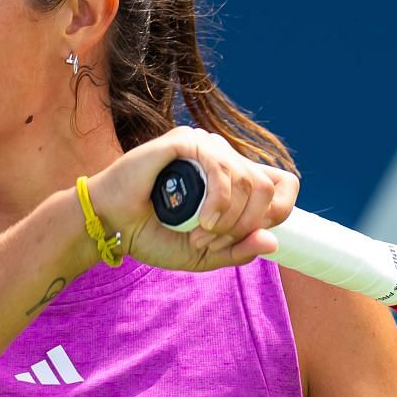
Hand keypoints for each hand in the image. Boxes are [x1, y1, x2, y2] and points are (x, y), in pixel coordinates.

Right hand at [81, 127, 298, 272]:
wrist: (112, 225)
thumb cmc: (152, 235)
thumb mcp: (204, 254)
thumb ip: (238, 251)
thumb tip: (273, 241)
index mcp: (233, 180)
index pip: (283, 184)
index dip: (279, 211)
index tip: (249, 235)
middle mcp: (224, 159)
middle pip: (267, 188)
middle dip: (245, 225)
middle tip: (212, 242)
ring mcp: (206, 147)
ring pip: (248, 180)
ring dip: (228, 219)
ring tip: (200, 235)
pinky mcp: (186, 141)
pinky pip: (221, 167)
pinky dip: (218, 201)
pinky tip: (202, 220)